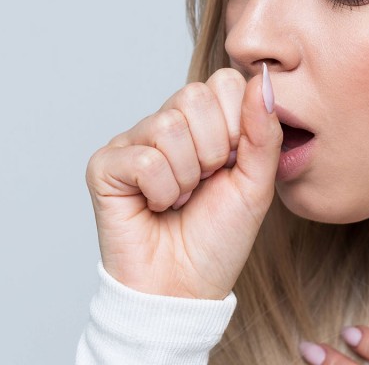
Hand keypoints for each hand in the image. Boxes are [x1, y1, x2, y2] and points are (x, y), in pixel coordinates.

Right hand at [85, 66, 281, 299]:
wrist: (184, 289)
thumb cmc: (218, 239)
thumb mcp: (256, 184)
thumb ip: (263, 131)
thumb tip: (264, 80)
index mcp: (202, 122)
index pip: (225, 82)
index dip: (237, 125)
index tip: (233, 165)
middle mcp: (164, 125)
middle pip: (194, 96)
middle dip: (214, 151)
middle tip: (204, 184)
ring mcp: (131, 143)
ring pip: (169, 127)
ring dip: (187, 177)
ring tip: (180, 199)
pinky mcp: (104, 166)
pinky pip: (144, 158)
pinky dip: (161, 192)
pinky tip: (156, 208)